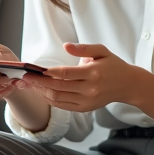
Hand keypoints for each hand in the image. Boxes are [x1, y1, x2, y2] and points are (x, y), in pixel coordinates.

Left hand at [22, 42, 145, 112]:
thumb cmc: (113, 65)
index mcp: (93, 73)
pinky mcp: (85, 108)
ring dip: (42, 92)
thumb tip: (66, 46)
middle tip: (25, 77)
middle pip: (58, 87)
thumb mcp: (102, 51)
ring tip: (31, 84)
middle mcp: (89, 89)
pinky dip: (50, 100)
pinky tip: (42, 92)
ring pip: (58, 98)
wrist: (128, 85)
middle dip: (39, 82)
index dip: (48, 72)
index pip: (65, 74)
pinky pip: (63, 105)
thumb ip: (83, 48)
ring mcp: (86, 101)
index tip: (34, 69)